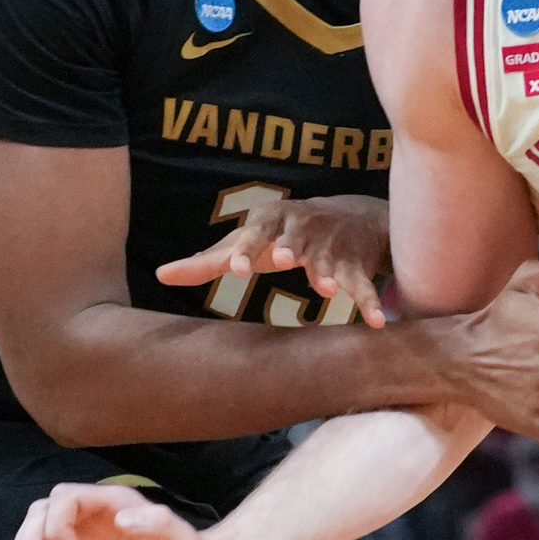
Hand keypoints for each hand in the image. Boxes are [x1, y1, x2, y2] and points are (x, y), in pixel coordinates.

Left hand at [157, 194, 390, 325]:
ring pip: (329, 260)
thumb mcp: (248, 241)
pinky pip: (362, 284)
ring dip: (329, 273)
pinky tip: (377, 323)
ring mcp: (331, 246)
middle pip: (294, 238)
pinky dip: (369, 302)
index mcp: (272, 219)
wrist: (353, 216)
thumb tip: (161, 275)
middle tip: (282, 259)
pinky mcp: (356, 264)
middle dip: (288, 247)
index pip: (256, 232)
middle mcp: (302, 228)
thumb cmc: (283, 235)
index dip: (246, 249)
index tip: (236, 270)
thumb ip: (207, 262)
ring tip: (328, 289)